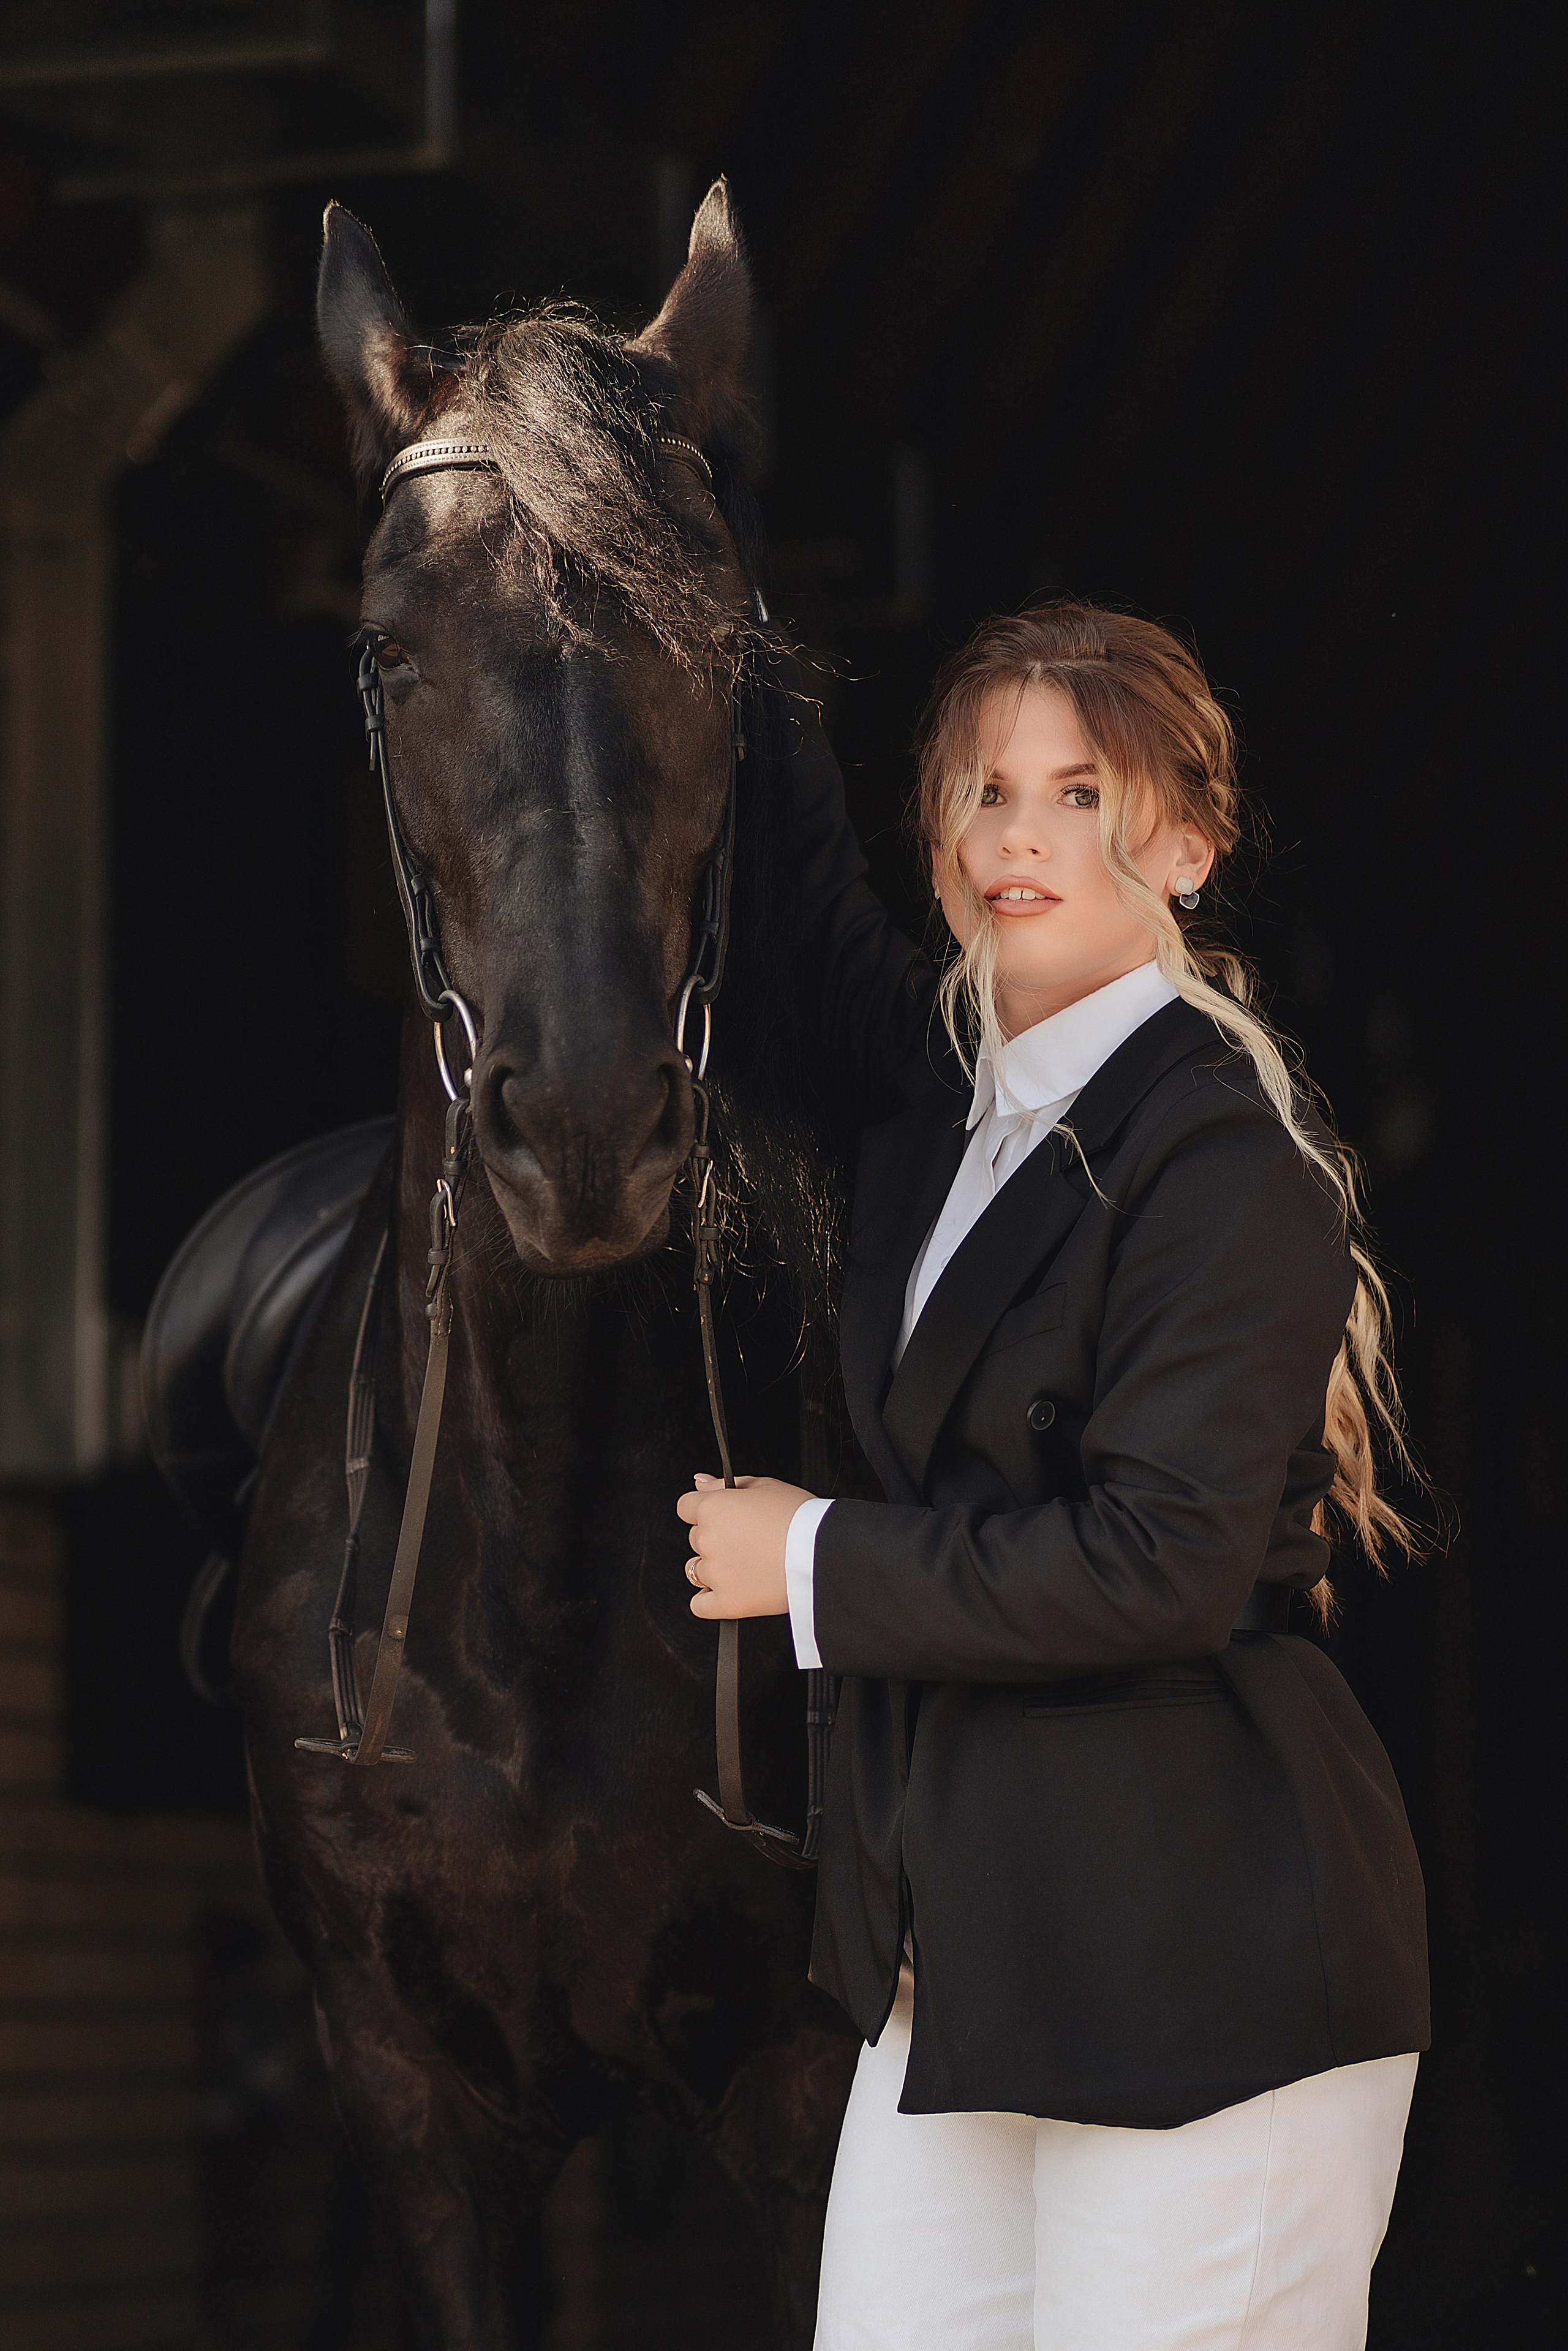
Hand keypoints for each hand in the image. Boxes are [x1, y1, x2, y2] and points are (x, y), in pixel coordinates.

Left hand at [675, 1474, 811, 1619]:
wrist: (821, 1553)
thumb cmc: (799, 1517)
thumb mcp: (765, 1485)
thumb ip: (723, 1484)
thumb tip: (700, 1482)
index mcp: (713, 1509)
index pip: (686, 1506)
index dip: (704, 1508)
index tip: (721, 1514)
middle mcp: (708, 1540)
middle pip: (695, 1537)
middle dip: (716, 1536)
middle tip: (747, 1538)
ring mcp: (715, 1574)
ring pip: (697, 1569)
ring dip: (714, 1566)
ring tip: (746, 1563)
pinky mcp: (727, 1602)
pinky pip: (700, 1604)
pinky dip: (709, 1598)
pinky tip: (730, 1588)